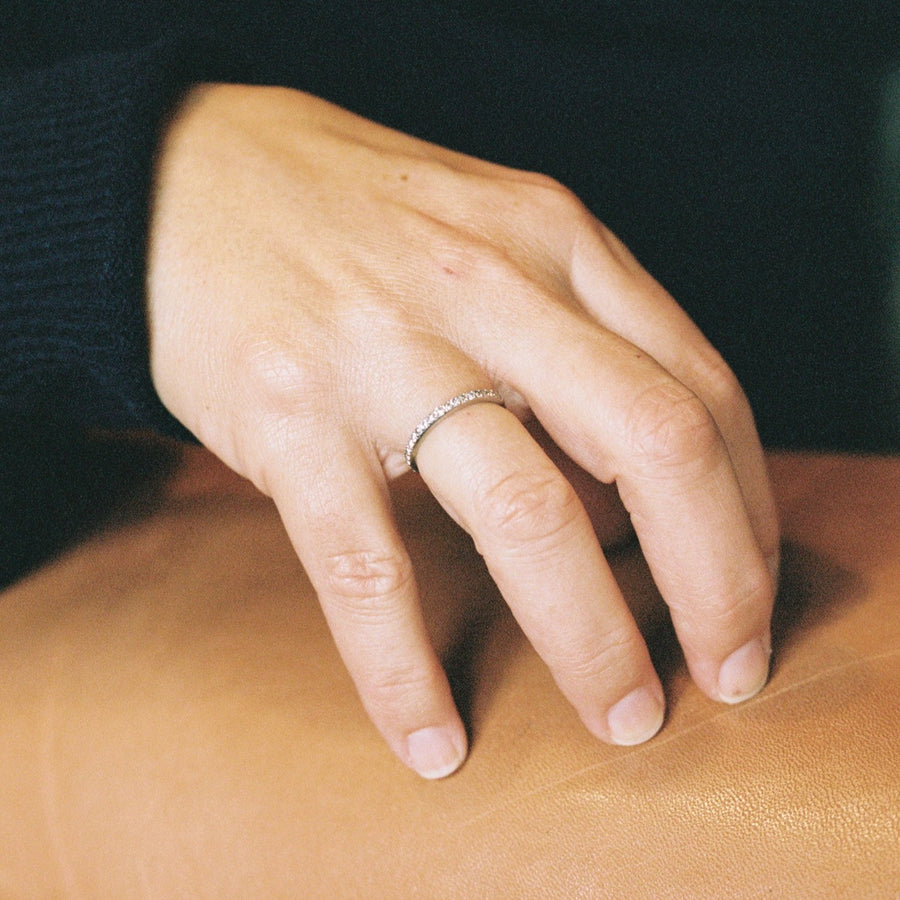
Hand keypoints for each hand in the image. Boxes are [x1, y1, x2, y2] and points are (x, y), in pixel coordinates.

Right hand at [147, 84, 778, 777]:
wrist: (185, 178)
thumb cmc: (354, 218)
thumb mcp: (494, 236)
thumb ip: (577, 336)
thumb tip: (637, 489)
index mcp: (555, 242)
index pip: (702, 390)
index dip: (749, 510)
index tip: (750, 593)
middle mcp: (490, 288)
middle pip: (654, 448)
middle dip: (716, 584)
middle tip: (727, 676)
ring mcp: (386, 350)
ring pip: (531, 515)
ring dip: (594, 639)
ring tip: (622, 716)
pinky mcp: (290, 414)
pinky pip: (367, 568)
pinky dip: (405, 671)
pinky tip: (433, 740)